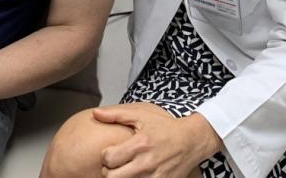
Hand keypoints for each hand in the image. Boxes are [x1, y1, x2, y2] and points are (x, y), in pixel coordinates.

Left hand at [94, 104, 220, 177]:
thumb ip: (116, 115)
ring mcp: (154, 177)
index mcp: (140, 144)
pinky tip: (136, 174)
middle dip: (109, 171)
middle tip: (114, 165)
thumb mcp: (141, 115)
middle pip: (113, 177)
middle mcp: (146, 163)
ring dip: (121, 177)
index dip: (105, 156)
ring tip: (125, 170)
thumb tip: (95, 113)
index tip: (111, 152)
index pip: (109, 158)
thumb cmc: (165, 127)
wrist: (191, 141)